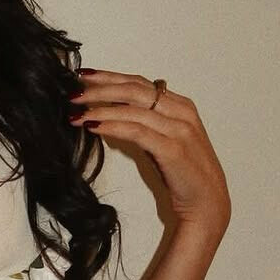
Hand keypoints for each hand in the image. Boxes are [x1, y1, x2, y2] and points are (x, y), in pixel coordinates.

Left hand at [69, 68, 230, 240]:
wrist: (207, 204)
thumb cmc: (183, 174)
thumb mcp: (164, 141)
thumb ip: (145, 123)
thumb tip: (110, 113)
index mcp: (180, 106)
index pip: (138, 83)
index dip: (109, 77)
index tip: (83, 76)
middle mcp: (181, 112)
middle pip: (133, 90)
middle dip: (99, 89)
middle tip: (72, 93)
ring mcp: (179, 130)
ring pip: (133, 109)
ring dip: (100, 108)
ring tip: (76, 113)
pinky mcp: (173, 149)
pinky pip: (137, 131)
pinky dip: (113, 126)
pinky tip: (93, 126)